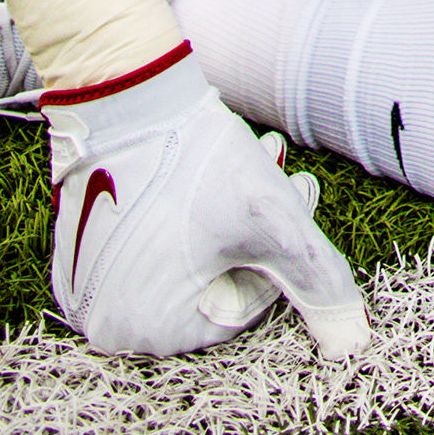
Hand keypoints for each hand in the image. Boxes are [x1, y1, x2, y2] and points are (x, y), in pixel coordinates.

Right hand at [47, 52, 371, 359]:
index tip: (298, 205)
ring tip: (262, 156)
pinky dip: (185, 210)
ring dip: (232, 212)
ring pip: (187, 255)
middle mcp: (103, 318)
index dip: (277, 257)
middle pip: (213, 281)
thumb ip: (317, 284)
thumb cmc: (200, 164)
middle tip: (287, 176)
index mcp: (144, 332)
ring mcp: (85, 281)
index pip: (239, 310)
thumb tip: (352, 342)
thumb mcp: (275, 226)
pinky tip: (217, 166)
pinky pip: (150, 240)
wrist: (129, 92)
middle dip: (260, 231)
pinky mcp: (81, 244)